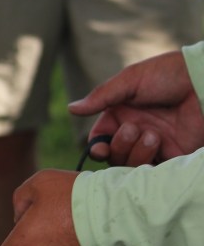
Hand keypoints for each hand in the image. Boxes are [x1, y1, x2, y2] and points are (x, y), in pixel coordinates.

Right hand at [69, 50, 203, 165]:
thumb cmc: (169, 75)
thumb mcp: (130, 80)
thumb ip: (101, 97)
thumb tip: (71, 108)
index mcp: (123, 114)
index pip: (101, 139)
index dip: (98, 147)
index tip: (100, 149)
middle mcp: (137, 131)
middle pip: (114, 155)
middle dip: (120, 146)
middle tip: (134, 129)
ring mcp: (155, 145)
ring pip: (131, 164)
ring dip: (137, 152)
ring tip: (154, 135)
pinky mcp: (174, 155)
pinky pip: (153, 171)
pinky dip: (150, 164)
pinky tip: (158, 145)